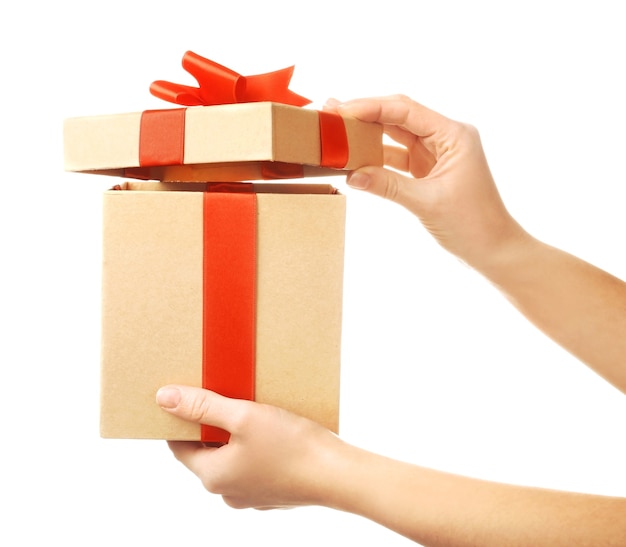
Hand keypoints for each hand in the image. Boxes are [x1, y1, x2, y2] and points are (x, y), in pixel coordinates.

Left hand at [156, 385, 344, 508]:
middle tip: (219, 396)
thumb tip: (164, 398)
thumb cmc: (291, 446)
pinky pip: (254, 465)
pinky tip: (271, 428)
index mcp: (213, 476)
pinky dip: (255, 446)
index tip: (184, 398)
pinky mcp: (273, 492)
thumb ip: (203, 407)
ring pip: (232, 458)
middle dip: (210, 425)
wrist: (338, 475)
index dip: (179, 421)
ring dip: (234, 435)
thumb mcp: (243, 416)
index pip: (179, 447)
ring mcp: (252, 495)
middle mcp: (227, 491)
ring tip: (248, 408)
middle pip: (206, 452)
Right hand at [327, 95, 528, 272]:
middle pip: (398, 117)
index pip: (405, 111)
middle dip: (365, 114)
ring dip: (367, 135)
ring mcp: (436, 154)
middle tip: (331, 111)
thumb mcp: (426, 202)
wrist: (493, 250)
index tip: (341, 110)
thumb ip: (387, 185)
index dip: (370, 107)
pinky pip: (396, 157)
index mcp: (454, 136)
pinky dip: (376, 158)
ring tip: (337, 129)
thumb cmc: (473, 225)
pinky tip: (354, 157)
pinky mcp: (428, 171)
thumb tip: (351, 176)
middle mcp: (446, 138)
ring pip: (395, 136)